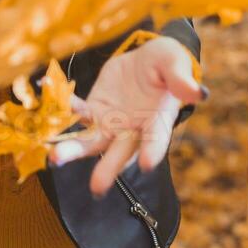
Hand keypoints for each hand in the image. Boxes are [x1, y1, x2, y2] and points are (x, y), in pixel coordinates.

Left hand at [48, 35, 201, 197]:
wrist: (146, 59)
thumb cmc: (168, 64)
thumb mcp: (175, 63)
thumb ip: (181, 79)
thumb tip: (198, 92)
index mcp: (158, 121)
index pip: (157, 139)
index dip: (153, 151)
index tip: (147, 164)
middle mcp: (133, 130)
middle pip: (119, 153)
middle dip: (108, 170)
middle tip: (96, 188)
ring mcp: (111, 123)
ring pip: (91, 141)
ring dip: (73, 150)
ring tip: (54, 158)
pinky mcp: (94, 109)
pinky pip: (77, 112)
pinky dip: (64, 107)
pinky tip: (49, 91)